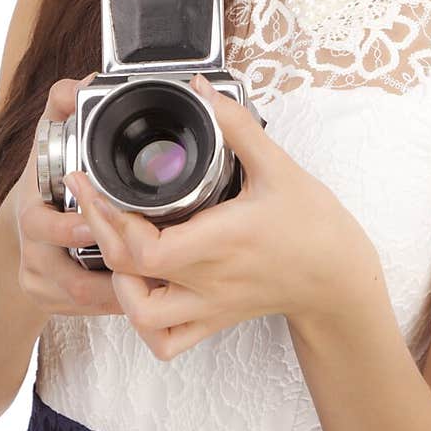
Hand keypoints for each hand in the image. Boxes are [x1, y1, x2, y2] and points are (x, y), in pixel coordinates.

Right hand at [13, 75, 126, 317]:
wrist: (21, 232)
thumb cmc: (47, 182)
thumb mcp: (50, 140)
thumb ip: (63, 107)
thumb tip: (81, 81)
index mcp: (33, 208)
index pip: (43, 223)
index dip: (70, 227)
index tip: (95, 224)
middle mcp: (31, 249)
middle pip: (63, 272)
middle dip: (104, 272)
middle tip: (142, 263)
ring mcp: (37, 279)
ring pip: (79, 298)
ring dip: (116, 292)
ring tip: (155, 281)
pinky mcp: (47, 302)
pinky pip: (85, 310)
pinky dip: (113, 303)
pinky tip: (143, 293)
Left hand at [64, 73, 385, 359]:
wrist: (338, 276)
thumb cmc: (314, 223)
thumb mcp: (279, 165)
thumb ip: (236, 125)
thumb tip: (201, 89)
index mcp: (222, 240)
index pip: (146, 247)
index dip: (110, 218)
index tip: (95, 184)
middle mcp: (210, 279)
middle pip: (130, 273)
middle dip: (101, 233)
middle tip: (92, 199)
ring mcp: (210, 305)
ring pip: (143, 316)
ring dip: (118, 284)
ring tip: (118, 246)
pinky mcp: (213, 319)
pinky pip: (166, 341)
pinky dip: (141, 321)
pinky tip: (140, 290)